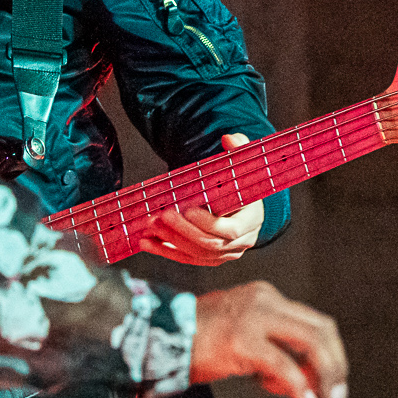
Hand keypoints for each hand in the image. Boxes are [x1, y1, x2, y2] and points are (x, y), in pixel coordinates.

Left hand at [140, 133, 265, 266]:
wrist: (242, 205)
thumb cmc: (238, 182)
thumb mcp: (242, 164)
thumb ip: (238, 149)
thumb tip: (229, 138)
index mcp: (251, 220)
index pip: (230, 230)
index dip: (207, 223)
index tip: (187, 208)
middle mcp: (241, 241)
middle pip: (210, 244)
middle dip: (183, 231)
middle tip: (162, 215)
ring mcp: (225, 253)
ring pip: (196, 253)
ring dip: (171, 240)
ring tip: (150, 225)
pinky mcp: (210, 258)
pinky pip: (187, 258)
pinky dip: (166, 251)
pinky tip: (146, 243)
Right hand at [188, 279, 346, 397]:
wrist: (158, 334)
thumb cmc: (194, 338)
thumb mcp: (240, 332)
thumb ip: (270, 345)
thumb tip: (299, 374)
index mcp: (265, 297)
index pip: (314, 321)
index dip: (329, 352)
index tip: (331, 377)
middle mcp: (265, 301)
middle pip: (320, 329)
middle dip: (335, 363)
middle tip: (336, 391)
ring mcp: (254, 318)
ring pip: (310, 342)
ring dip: (325, 373)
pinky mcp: (242, 341)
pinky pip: (283, 365)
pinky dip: (298, 385)